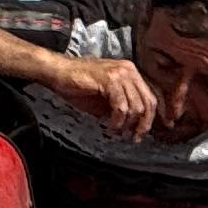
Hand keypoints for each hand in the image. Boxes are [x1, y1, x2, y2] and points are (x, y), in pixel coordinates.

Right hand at [37, 52, 157, 136]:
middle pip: (148, 103)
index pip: (150, 98)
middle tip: (133, 137)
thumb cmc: (78, 85)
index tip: (142, 132)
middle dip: (142, 124)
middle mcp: (129, 71)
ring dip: (127, 124)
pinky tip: (110, 125)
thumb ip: (121, 108)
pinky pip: (121, 106)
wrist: (58, 72)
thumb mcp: (105, 99)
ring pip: (136, 106)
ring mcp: (120, 73)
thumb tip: (133, 125)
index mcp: (131, 73)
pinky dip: (117, 120)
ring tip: (116, 130)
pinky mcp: (109, 79)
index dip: (149, 118)